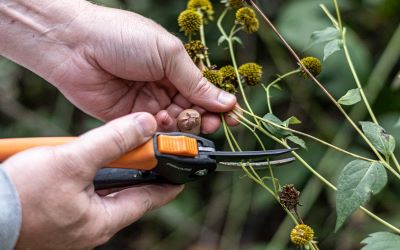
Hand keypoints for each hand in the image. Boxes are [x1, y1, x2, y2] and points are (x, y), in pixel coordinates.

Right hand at [2, 113, 181, 248]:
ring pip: (105, 192)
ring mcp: (75, 223)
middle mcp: (92, 227)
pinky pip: (86, 193)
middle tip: (150, 151)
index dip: (168, 183)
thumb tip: (144, 125)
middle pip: (127, 194)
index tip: (183, 171)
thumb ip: (112, 142)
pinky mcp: (60, 216)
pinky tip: (87, 161)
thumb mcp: (72, 161)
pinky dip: (92, 175)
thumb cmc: (21, 196)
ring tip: (122, 151)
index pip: (149, 199)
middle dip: (139, 172)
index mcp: (102, 221)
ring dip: (113, 170)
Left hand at [41, 1, 236, 132]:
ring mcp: (146, 104)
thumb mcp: (168, 53)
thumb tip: (227, 101)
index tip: (232, 117)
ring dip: (183, 127)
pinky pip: (151, 133)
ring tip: (183, 121)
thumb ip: (195, 81)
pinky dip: (160, 133)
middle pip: (193, 112)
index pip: (205, 92)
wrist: (74, 45)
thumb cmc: (122, 36)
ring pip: (174, 125)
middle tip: (210, 124)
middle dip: (204, 119)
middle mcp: (164, 87)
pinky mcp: (128, 119)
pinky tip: (161, 123)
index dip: (219, 105)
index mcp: (176, 67)